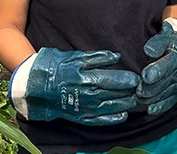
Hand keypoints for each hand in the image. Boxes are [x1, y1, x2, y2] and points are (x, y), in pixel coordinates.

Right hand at [9, 49, 139, 125]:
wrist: (34, 85)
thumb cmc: (55, 67)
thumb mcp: (74, 57)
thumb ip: (96, 57)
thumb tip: (116, 56)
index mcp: (86, 77)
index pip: (112, 80)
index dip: (126, 80)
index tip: (138, 78)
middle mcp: (87, 94)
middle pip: (114, 94)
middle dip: (129, 92)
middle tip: (142, 90)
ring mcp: (84, 107)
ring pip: (110, 107)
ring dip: (125, 104)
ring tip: (136, 101)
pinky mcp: (80, 116)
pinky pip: (99, 120)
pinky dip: (112, 118)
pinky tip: (123, 116)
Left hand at [137, 19, 176, 114]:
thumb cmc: (172, 44)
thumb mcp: (166, 38)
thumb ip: (157, 43)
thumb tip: (148, 51)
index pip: (168, 65)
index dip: (156, 71)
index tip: (145, 76)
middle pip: (165, 82)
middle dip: (151, 88)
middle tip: (138, 90)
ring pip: (166, 93)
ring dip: (152, 98)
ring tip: (139, 98)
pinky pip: (170, 102)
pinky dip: (160, 107)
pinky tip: (150, 109)